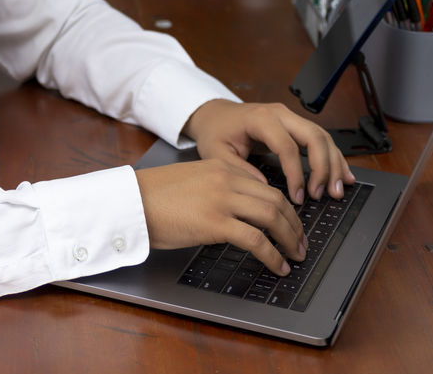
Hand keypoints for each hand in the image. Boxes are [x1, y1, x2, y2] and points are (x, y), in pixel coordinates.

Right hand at [135, 159, 305, 275]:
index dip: (285, 206)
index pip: (265, 185)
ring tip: (296, 255)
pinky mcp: (215, 223)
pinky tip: (278, 266)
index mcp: (220, 167)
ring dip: (290, 238)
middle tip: (301, 242)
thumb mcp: (191, 182)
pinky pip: (256, 240)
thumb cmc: (153, 196)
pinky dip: (273, 255)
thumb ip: (216, 189)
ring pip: (272, 216)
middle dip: (295, 224)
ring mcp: (222, 200)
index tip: (291, 222)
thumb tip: (237, 213)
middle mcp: (226, 179)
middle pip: (276, 199)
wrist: (131, 201)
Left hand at [183, 99, 354, 205]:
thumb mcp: (217, 153)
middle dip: (324, 167)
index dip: (296, 173)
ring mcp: (290, 117)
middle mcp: (280, 114)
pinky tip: (344, 175)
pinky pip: (321, 139)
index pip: (287, 146)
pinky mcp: (296, 125)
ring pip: (323, 137)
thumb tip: (265, 189)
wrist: (215, 115)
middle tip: (324, 194)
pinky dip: (334, 158)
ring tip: (336, 191)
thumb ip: (238, 170)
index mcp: (260, 119)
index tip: (298, 197)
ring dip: (334, 164)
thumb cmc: (215, 133)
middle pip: (314, 136)